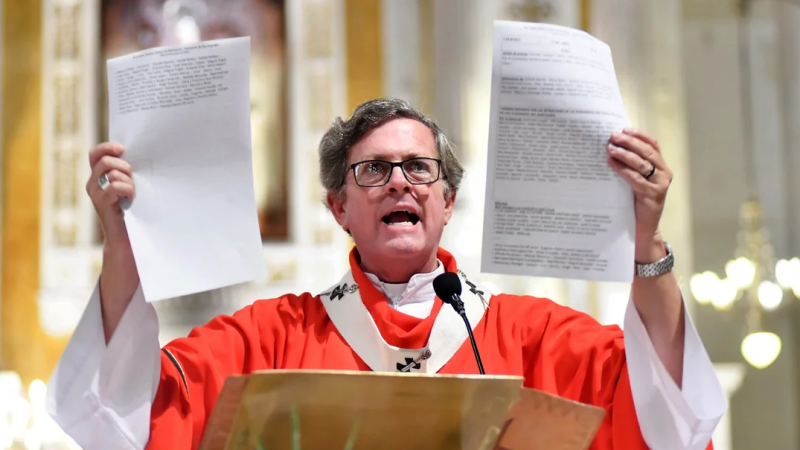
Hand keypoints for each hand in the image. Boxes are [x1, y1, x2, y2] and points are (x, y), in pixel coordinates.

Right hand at [86, 142, 134, 249]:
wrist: (126, 236)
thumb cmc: (132, 209)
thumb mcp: (129, 185)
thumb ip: (126, 171)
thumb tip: (135, 155)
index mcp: (98, 176)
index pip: (95, 154)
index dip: (107, 147)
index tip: (123, 149)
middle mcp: (92, 183)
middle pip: (105, 161)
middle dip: (123, 166)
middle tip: (132, 178)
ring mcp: (95, 193)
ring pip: (112, 173)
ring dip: (128, 181)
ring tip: (132, 193)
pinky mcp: (101, 203)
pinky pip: (115, 186)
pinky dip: (128, 190)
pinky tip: (131, 199)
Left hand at [606, 128, 672, 260]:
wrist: (643, 227)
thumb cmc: (636, 201)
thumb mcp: (636, 180)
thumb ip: (630, 166)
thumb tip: (611, 146)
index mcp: (661, 166)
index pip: (653, 144)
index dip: (639, 135)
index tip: (624, 129)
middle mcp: (664, 173)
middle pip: (647, 151)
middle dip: (629, 142)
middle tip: (613, 136)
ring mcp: (660, 184)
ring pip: (641, 164)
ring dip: (624, 154)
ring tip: (610, 148)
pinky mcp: (652, 195)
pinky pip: (635, 179)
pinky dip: (622, 170)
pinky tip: (611, 164)